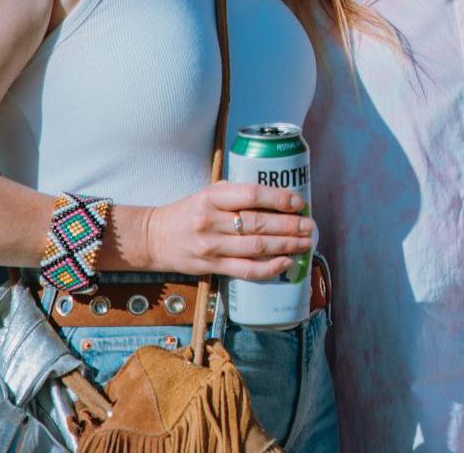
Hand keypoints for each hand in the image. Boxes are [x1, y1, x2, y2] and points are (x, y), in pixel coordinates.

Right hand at [142, 181, 313, 280]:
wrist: (153, 238)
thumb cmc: (189, 212)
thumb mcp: (208, 193)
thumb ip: (238, 193)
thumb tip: (280, 196)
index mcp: (211, 197)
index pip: (251, 195)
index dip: (279, 198)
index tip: (299, 202)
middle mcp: (210, 221)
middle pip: (258, 223)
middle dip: (289, 225)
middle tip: (310, 226)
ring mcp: (210, 246)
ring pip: (255, 247)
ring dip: (286, 245)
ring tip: (305, 243)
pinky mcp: (210, 267)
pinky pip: (244, 269)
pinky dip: (268, 267)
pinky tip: (285, 262)